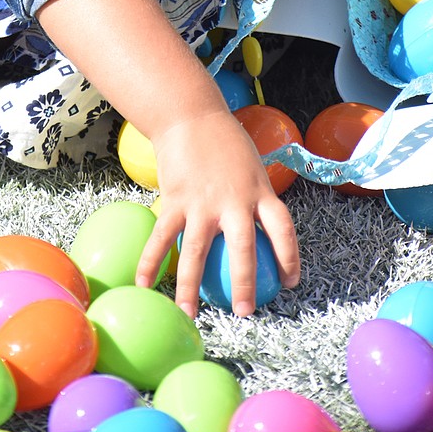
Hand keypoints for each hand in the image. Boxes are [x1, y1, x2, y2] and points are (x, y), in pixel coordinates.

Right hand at [134, 108, 300, 317]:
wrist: (190, 115)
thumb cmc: (224, 142)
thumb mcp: (251, 166)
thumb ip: (254, 197)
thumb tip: (260, 230)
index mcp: (259, 191)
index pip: (282, 228)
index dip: (290, 257)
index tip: (290, 282)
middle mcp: (234, 200)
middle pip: (243, 248)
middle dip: (245, 283)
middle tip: (244, 313)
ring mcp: (202, 202)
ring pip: (196, 252)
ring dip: (190, 287)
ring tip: (188, 315)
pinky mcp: (175, 200)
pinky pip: (162, 237)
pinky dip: (151, 263)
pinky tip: (142, 285)